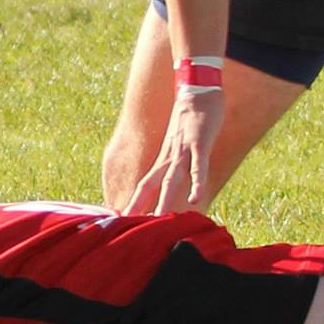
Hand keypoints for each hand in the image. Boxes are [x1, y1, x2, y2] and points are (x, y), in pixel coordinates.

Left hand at [126, 86, 225, 213]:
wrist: (196, 95)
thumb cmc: (188, 123)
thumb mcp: (176, 146)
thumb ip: (173, 165)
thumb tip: (171, 184)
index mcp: (162, 160)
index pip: (144, 186)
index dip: (134, 203)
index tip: (124, 222)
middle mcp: (168, 158)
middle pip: (150, 186)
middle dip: (141, 207)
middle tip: (132, 228)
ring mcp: (182, 151)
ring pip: (172, 180)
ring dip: (165, 200)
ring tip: (160, 220)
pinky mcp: (199, 144)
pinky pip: (198, 167)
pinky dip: (196, 183)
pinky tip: (195, 199)